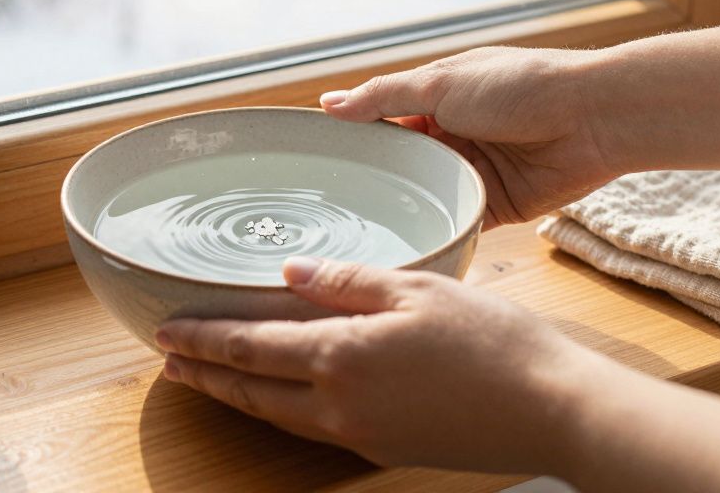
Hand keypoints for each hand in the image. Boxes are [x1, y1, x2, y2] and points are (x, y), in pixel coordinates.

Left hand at [156, 256, 595, 472]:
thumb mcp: (417, 288)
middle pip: (251, 391)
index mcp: (342, 356)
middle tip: (169, 362)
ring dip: (237, 397)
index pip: (249, 347)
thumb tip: (291, 273)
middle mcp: (340, 404)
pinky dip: (280, 410)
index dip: (203, 339)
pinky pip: (314, 428)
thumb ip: (346, 281)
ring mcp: (362, 433)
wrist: (552, 410)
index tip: (166, 331)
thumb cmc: (493, 342)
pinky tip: (283, 398)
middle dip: (205, 375)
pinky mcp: (386, 447)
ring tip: (209, 380)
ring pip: (278, 416)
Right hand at [319, 46, 616, 228]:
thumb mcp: (439, 83)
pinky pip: (457, 221)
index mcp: (437, 98)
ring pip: (426, 195)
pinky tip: (405, 245)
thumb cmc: (521, 86)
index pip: (383, 121)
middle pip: (401, 163)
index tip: (316, 164)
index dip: (355, 140)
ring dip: (405, 208)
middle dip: (375, 181)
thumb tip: (329, 103)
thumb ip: (383, 97)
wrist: (594, 117)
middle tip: (329, 207)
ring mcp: (473, 172)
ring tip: (358, 232)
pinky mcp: (496, 205)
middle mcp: (452, 135)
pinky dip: (438, 230)